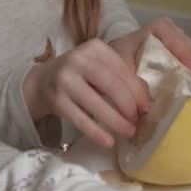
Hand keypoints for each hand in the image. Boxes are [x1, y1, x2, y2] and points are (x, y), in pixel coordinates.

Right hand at [23, 39, 151, 147]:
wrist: (43, 82)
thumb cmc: (81, 76)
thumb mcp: (101, 69)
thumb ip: (122, 78)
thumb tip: (147, 100)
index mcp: (95, 48)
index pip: (121, 69)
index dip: (137, 90)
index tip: (148, 107)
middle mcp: (78, 60)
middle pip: (110, 84)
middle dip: (128, 105)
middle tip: (136, 120)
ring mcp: (65, 79)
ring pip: (95, 103)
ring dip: (115, 121)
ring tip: (128, 132)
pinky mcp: (56, 100)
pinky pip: (80, 119)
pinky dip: (95, 132)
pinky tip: (108, 142)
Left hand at [109, 17, 190, 82]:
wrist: (104, 77)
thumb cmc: (111, 71)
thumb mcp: (117, 75)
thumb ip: (131, 84)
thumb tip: (149, 104)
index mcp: (142, 35)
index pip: (164, 30)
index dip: (179, 45)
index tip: (190, 65)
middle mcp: (158, 38)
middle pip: (182, 40)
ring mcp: (167, 49)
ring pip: (188, 52)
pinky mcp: (171, 63)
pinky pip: (186, 65)